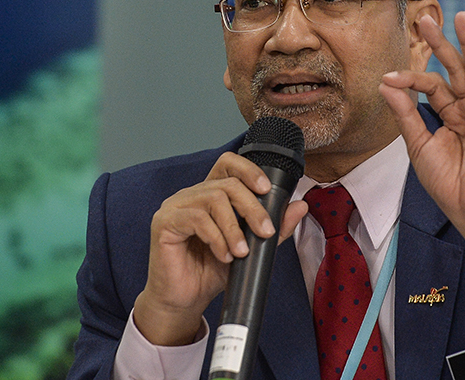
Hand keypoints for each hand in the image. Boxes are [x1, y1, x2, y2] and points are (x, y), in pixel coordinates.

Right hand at [133, 152, 308, 345]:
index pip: (228, 164)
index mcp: (210, 194)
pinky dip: (216, 238)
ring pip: (213, 199)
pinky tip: (224, 255)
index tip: (266, 189)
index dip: (248, 170)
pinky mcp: (164, 222)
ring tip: (242, 252)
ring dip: (234, 227)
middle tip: (265, 232)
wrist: (184, 300)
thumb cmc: (211, 271)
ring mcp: (175, 206)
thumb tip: (301, 206)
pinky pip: (196, 219)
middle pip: (228, 184)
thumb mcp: (250, 248)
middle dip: (252, 208)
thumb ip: (275, 228)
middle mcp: (192, 195)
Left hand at [378, 11, 464, 258]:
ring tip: (460, 17)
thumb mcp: (418, 145)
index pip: (431, 85)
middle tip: (424, 19)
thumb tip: (386, 83)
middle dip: (441, 43)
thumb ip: (405, 113)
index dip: (411, 79)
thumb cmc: (447, 182)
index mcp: (449, 113)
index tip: (389, 77)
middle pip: (454, 68)